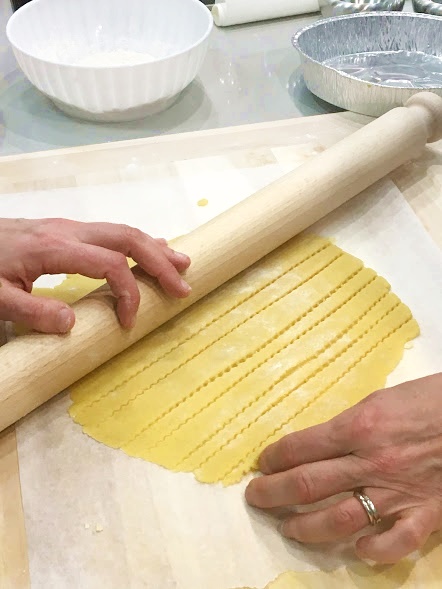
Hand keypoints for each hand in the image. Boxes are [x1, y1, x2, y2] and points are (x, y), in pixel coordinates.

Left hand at [0, 218, 190, 332]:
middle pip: (127, 238)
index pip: (110, 264)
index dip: (129, 292)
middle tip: (182, 284)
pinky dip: (137, 242)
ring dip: (154, 247)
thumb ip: (31, 311)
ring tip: (181, 262)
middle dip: (159, 261)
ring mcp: (68, 227)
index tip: (128, 322)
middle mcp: (68, 231)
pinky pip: (110, 232)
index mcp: (54, 247)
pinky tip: (151, 247)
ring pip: (122, 231)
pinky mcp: (65, 230)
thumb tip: (73, 324)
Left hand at [245, 374, 441, 563]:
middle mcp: (372, 462)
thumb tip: (320, 442)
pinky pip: (395, 542)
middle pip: (309, 484)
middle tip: (256, 497)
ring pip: (341, 518)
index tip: (262, 463)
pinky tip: (356, 551)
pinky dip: (373, 551)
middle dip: (274, 492)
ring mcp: (398, 492)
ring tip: (288, 526)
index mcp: (359, 427)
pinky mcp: (426, 513)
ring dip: (307, 526)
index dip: (274, 457)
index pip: (301, 447)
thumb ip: (350, 425)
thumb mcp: (381, 400)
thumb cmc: (429, 399)